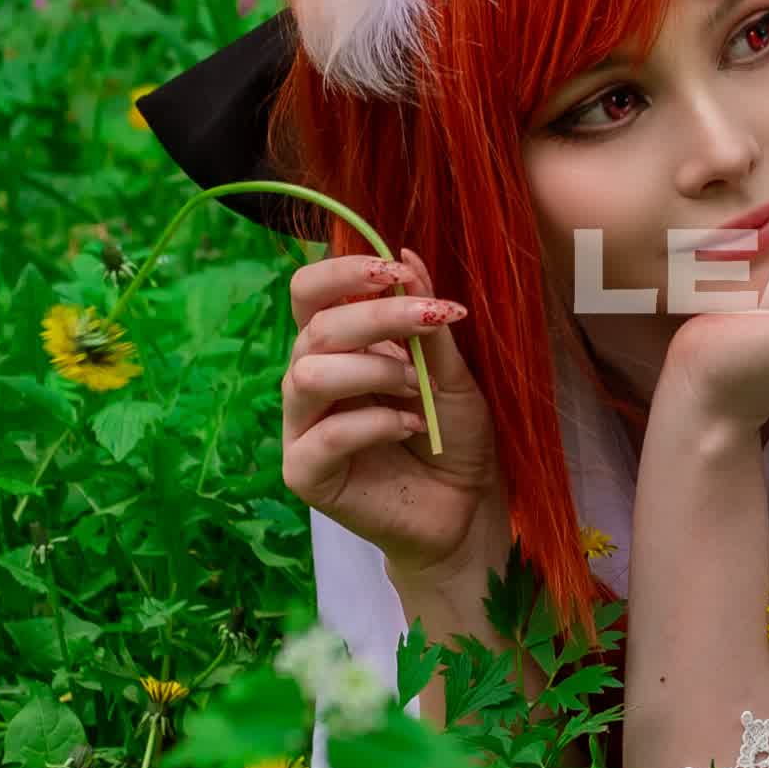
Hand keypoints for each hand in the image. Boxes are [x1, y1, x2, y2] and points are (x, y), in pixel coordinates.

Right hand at [279, 247, 501, 585]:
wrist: (466, 509)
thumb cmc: (454, 438)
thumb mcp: (450, 373)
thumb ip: (425, 324)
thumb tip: (407, 258)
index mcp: (338, 348)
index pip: (309, 293)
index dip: (341, 272)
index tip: (392, 269)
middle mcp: (310, 381)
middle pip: (314, 329)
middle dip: (377, 316)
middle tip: (432, 320)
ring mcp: (302, 427)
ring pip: (307, 376)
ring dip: (374, 370)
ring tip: (418, 388)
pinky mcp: (305, 473)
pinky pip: (325, 435)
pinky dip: (376, 423)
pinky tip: (413, 427)